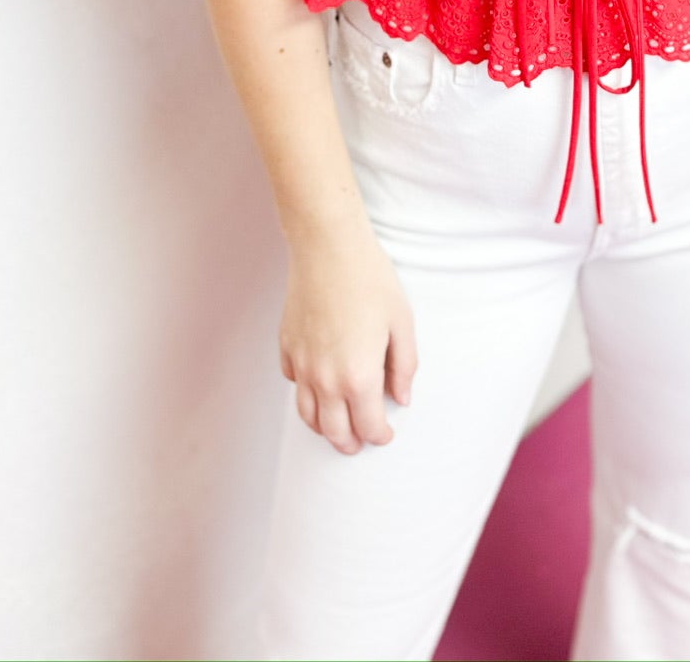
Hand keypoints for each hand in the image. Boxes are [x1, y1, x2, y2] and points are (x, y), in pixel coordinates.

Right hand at [280, 221, 417, 456]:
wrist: (328, 247)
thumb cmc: (370, 280)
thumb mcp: (402, 322)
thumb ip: (404, 366)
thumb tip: (401, 398)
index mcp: (358, 376)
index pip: (369, 426)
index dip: (380, 435)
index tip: (387, 434)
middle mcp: (325, 379)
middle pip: (334, 431)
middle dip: (350, 443)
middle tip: (361, 443)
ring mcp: (301, 364)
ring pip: (308, 415)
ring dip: (324, 428)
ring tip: (337, 427)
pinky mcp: (286, 346)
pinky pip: (293, 383)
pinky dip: (305, 393)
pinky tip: (316, 386)